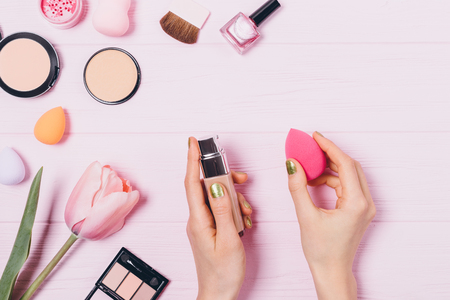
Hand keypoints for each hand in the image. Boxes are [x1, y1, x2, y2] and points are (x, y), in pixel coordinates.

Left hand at [185, 137, 252, 299]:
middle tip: (242, 179)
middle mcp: (197, 219)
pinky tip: (244, 222)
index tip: (193, 142)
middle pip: (207, 187)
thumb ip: (223, 211)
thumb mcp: (228, 240)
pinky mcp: (210, 228)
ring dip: (234, 200)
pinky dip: (234, 211)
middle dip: (225, 180)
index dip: (192, 160)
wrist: (218, 294)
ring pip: (217, 198)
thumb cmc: (223, 273)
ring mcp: (203, 223)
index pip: (192, 183)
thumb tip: (218, 185)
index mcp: (198, 220)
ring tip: (246, 213)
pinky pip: (221, 210)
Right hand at [286, 132, 375, 299]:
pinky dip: (332, 181)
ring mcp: (365, 207)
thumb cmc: (321, 250)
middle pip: (351, 166)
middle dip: (330, 155)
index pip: (345, 164)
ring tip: (309, 170)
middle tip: (311, 147)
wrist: (332, 271)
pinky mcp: (359, 210)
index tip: (315, 136)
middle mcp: (366, 203)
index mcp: (357, 203)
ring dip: (330, 169)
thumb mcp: (306, 216)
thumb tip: (292, 164)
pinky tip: (315, 183)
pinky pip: (347, 186)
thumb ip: (298, 187)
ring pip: (349, 175)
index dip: (329, 147)